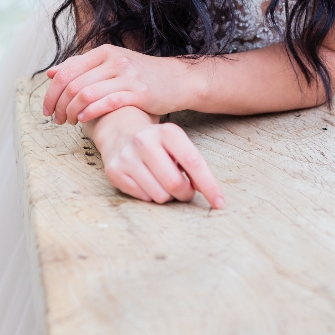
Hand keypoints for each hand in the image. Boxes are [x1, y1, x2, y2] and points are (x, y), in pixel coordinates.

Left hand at [43, 44, 199, 123]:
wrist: (176, 80)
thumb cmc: (141, 75)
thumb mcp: (111, 64)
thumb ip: (81, 67)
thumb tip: (51, 73)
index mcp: (103, 52)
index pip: (66, 71)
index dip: (51, 93)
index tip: (47, 109)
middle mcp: (113, 60)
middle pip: (73, 85)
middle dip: (59, 106)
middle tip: (57, 120)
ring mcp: (127, 75)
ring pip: (86, 94)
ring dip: (71, 112)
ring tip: (70, 122)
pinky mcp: (139, 92)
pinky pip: (107, 102)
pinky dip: (90, 112)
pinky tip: (84, 120)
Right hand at [91, 107, 223, 207]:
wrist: (120, 131)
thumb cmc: (157, 142)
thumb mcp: (177, 143)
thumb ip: (192, 164)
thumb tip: (207, 191)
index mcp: (167, 132)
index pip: (193, 162)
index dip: (209, 185)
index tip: (218, 203)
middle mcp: (145, 141)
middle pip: (175, 183)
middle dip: (185, 193)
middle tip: (185, 190)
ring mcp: (128, 157)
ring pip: (159, 195)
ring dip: (167, 195)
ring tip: (163, 182)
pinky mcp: (115, 171)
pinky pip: (143, 198)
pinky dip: (150, 195)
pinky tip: (147, 181)